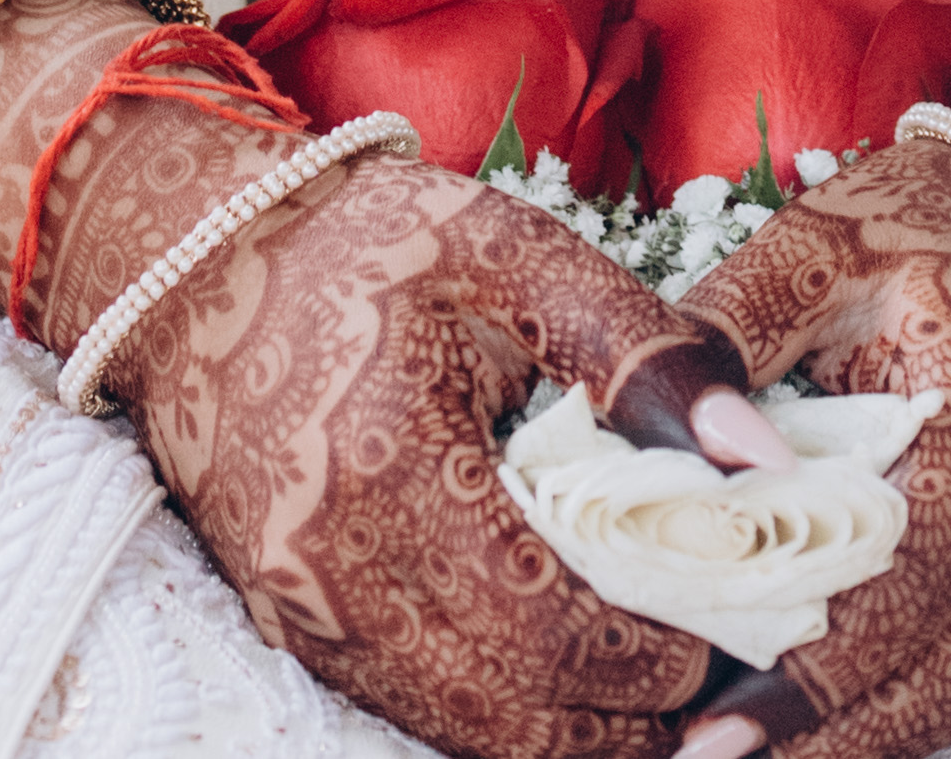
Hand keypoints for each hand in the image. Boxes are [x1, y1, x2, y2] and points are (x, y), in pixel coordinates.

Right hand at [29, 99, 764, 754]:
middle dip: (633, 713)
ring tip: (668, 686)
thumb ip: (634, 347)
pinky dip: (505, 713)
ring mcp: (306, 615)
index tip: (739, 625)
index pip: (550, 625)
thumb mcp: (503, 246)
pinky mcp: (295, 629)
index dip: (654, 653)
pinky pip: (418, 708)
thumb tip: (757, 454)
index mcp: (391, 466)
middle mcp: (335, 569)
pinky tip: (574, 677)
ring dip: (575, 731)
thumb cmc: (361, 241)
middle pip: (514, 709)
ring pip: (465, 730)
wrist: (193, 267)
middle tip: (727, 670)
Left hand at [666, 0, 950, 757]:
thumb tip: (642, 426)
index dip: (810, 678)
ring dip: (864, 731)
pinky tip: (822, 709)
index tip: (714, 733)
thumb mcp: (830, 235)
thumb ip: (736, 328)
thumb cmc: (946, 209)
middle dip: (828, 739)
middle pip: (940, 674)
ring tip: (750, 751)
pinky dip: (905, 691)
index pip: (900, 591)